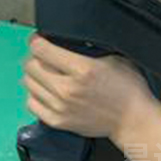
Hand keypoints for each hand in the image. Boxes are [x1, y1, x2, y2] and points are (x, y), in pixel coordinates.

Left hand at [23, 36, 160, 139]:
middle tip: (44, 56)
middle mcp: (67, 88)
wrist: (132, 119)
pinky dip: (35, 94)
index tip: (40, 39)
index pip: (41, 49)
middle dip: (35, 57)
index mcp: (82, 69)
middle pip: (30, 66)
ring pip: (28, 84)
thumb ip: (88, 49)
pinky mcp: (58, 121)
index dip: (37, 40)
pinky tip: (47, 91)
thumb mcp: (114, 58)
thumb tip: (65, 39)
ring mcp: (60, 107)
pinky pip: (31, 103)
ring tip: (47, 74)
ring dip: (35, 75)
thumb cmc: (127, 86)